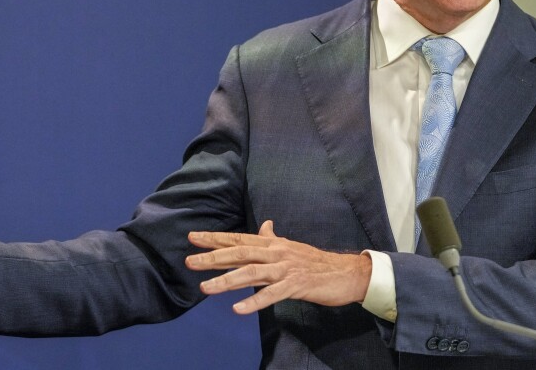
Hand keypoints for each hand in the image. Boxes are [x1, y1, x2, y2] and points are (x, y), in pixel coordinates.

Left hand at [185, 220, 371, 314]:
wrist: (346, 273)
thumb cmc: (316, 262)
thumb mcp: (291, 247)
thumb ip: (273, 239)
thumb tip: (264, 225)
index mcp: (273, 244)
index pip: (238, 239)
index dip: (215, 238)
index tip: (193, 237)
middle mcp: (276, 253)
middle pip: (239, 253)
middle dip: (213, 257)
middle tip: (190, 261)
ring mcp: (285, 269)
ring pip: (251, 273)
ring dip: (226, 281)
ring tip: (205, 288)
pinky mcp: (296, 285)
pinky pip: (272, 295)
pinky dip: (254, 301)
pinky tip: (237, 309)